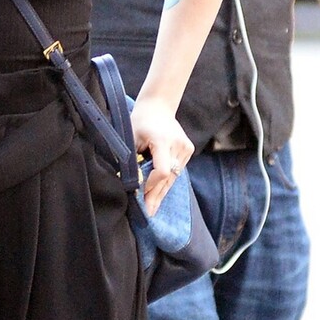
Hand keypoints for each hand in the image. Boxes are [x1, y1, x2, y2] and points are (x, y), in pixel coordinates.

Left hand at [130, 93, 193, 216]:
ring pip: (174, 177)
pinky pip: (177, 171)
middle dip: (156, 196)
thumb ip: (133, 160)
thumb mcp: (131, 138)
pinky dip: (167, 181)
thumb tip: (132, 184)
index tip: (140, 194)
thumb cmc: (140, 121)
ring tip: (152, 207)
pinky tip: (158, 193)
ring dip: (162, 191)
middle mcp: (178, 145)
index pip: (162, 171)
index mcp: (163, 140)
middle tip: (148, 213)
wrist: (158, 106)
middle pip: (169, 178)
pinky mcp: (188, 150)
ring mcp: (186, 148)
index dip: (151, 185)